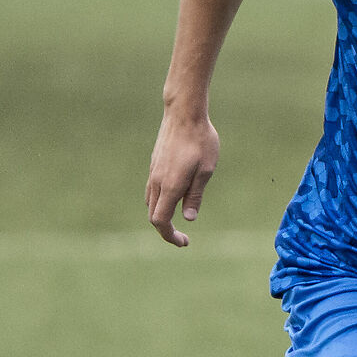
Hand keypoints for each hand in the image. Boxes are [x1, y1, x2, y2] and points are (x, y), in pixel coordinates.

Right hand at [146, 111, 219, 246]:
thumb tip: (188, 218)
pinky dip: (160, 202)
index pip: (160, 221)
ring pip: (151, 203)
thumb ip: (195, 195)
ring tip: (179, 220)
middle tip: (184, 238)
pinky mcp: (154, 164)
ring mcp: (153, 172)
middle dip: (166, 230)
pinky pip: (152, 190)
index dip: (169, 236)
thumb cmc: (200, 140)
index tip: (184, 242)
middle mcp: (157, 181)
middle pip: (153, 215)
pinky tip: (174, 199)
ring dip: (162, 216)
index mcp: (170, 186)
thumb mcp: (206, 170)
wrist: (183, 113)